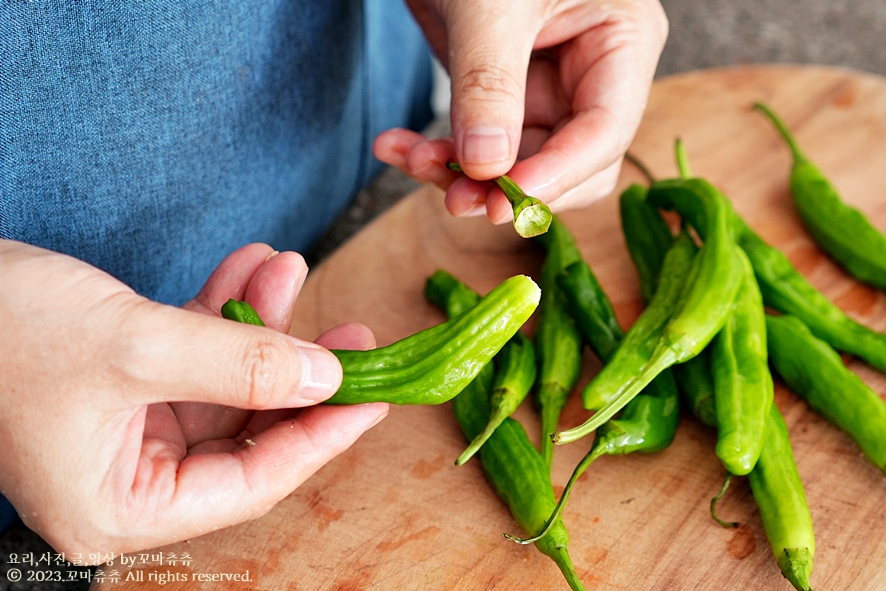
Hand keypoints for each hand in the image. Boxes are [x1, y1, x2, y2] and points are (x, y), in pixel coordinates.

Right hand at [0, 240, 386, 554]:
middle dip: (296, 372)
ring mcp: (128, 432)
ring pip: (224, 383)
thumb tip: (327, 376)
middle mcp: (129, 481)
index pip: (252, 483)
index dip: (319, 437)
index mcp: (121, 509)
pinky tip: (253, 268)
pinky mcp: (125, 385)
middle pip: (246, 433)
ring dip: (259, 325)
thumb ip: (240, 364)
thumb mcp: (135, 346)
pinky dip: (221, 310)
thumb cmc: (3, 330)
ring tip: (289, 269)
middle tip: (351, 335)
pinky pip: (193, 353)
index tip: (372, 397)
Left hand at [374, 0, 666, 223]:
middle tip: (454, 199)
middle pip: (566, 163)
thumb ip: (489, 83)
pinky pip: (479, 147)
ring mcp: (545, 87)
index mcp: (620, 40)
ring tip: (410, 158)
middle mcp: (590, 73)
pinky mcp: (501, 94)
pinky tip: (397, 147)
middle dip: (507, 186)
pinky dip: (438, 154)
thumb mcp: (490, 5)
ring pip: (516, 165)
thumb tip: (488, 167)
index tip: (502, 202)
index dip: (556, 175)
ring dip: (460, 175)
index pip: (604, 131)